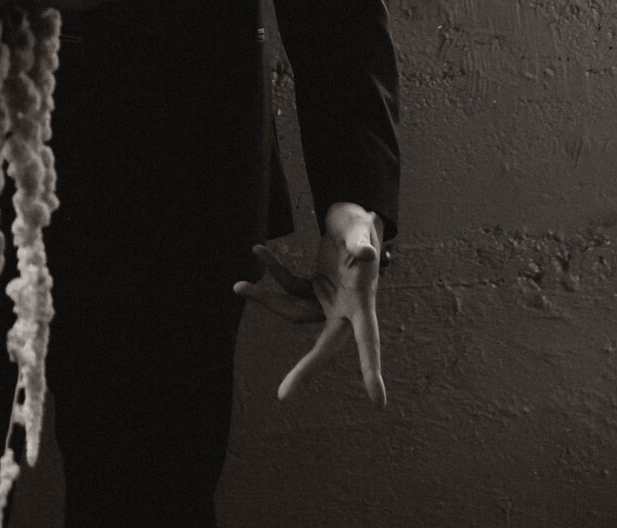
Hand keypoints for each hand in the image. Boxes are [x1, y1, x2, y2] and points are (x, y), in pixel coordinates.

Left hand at [233, 202, 385, 406]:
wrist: (348, 214)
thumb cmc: (358, 221)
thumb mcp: (360, 226)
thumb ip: (361, 240)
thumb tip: (365, 253)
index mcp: (363, 300)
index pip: (368, 339)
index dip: (371, 367)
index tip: (378, 401)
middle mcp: (346, 308)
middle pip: (326, 347)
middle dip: (305, 371)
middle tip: (282, 396)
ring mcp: (329, 301)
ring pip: (295, 312)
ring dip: (267, 301)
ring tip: (239, 288)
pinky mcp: (315, 289)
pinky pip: (291, 289)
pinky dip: (273, 274)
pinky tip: (258, 253)